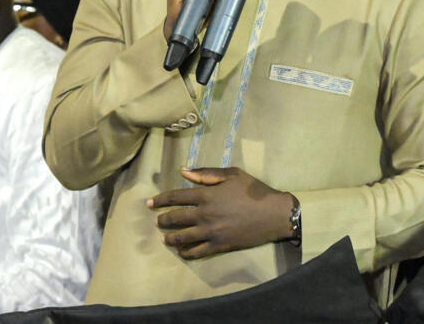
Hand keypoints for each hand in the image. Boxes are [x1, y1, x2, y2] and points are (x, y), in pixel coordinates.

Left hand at [148, 167, 294, 258]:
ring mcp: (211, 232)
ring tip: (165, 238)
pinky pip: (197, 251)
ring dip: (170, 238)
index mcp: (206, 195)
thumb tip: (183, 170)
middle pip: (175, 219)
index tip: (150, 203)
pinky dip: (186, 252)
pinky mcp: (219, 245)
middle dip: (163, 220)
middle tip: (157, 221)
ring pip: (183, 237)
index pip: (176, 196)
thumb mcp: (232, 174)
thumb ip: (206, 174)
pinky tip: (182, 251)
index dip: (160, 200)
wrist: (273, 214)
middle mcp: (204, 214)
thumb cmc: (253, 190)